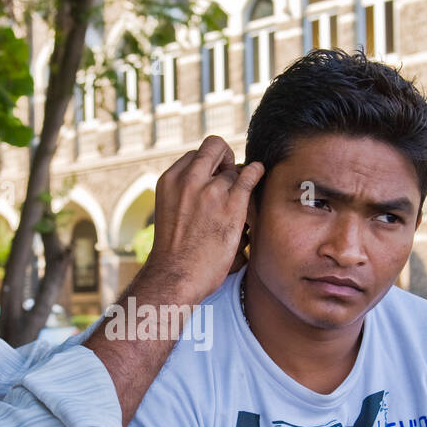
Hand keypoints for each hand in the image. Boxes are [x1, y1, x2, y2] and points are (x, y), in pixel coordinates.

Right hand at [144, 136, 263, 302]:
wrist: (176, 276)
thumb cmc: (174, 252)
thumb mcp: (168, 210)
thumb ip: (183, 193)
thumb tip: (208, 182)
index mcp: (169, 180)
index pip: (195, 155)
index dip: (208, 164)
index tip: (214, 178)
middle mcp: (189, 180)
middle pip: (214, 150)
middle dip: (224, 160)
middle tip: (229, 179)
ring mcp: (211, 191)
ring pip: (234, 170)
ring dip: (237, 184)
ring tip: (236, 204)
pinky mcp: (232, 205)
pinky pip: (250, 175)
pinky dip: (256, 172)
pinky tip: (258, 174)